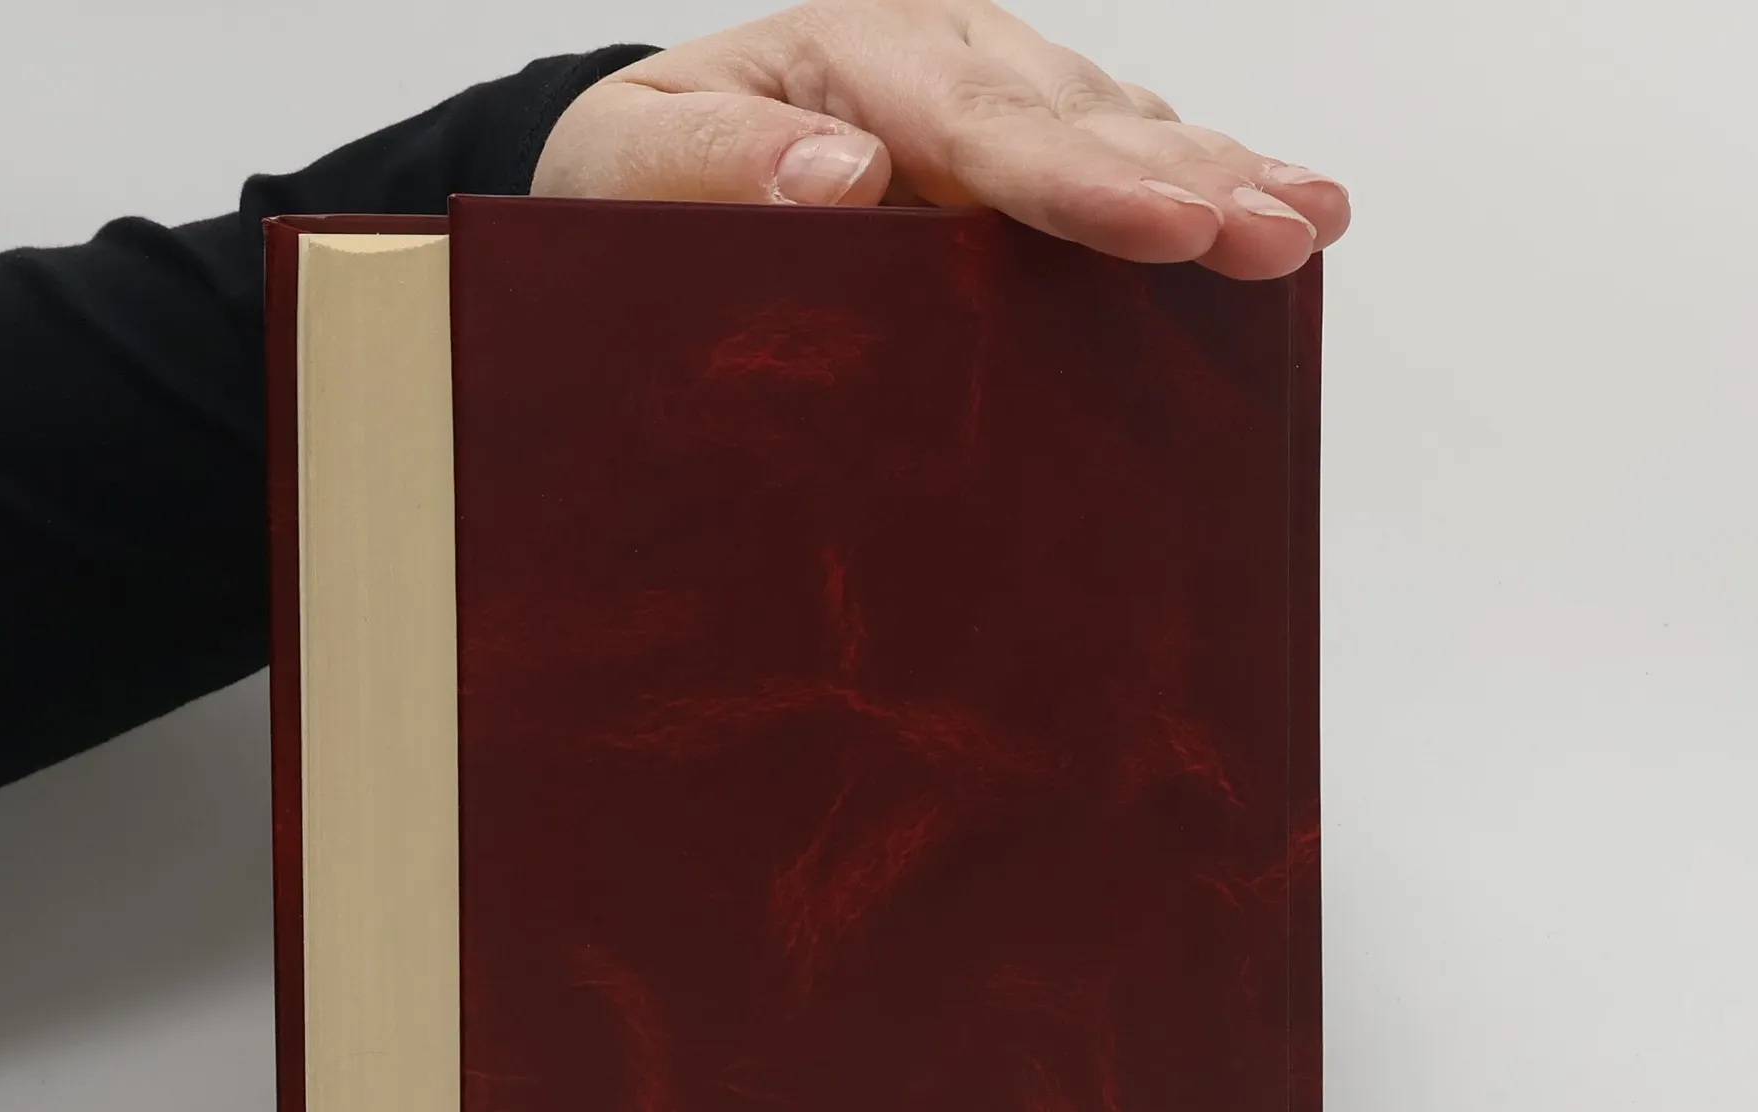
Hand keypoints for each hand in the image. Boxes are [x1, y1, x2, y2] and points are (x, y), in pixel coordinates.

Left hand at [532, 0, 1348, 280]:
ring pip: (1121, 131)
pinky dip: (1200, 187)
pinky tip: (1279, 209)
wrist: (651, 174)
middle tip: (1282, 230)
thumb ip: (717, 165)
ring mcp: (991, 102)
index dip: (1079, 179)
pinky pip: (1116, 163)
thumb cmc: (636, 177)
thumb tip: (837, 171)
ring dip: (1223, 176)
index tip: (1167, 222)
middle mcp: (942, 62)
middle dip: (1189, 179)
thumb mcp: (628, 167)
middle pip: (1078, 121)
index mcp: (854, 53)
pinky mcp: (1017, 153)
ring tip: (1310, 221)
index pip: (980, 123)